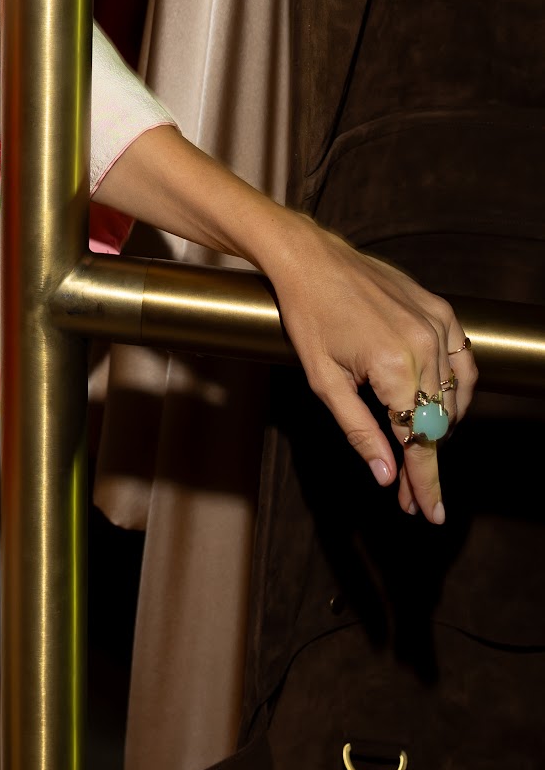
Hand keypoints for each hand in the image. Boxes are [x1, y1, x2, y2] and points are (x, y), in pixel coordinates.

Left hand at [97, 123, 474, 521]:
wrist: (309, 257)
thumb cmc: (307, 315)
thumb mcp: (324, 381)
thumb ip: (359, 430)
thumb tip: (385, 475)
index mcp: (393, 365)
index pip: (419, 439)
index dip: (425, 481)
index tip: (431, 512)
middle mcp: (424, 344)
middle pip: (439, 424)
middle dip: (426, 462)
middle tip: (413, 495)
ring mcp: (437, 324)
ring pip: (456, 397)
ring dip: (441, 429)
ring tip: (418, 450)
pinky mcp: (441, 310)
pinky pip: (462, 362)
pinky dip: (454, 390)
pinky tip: (437, 407)